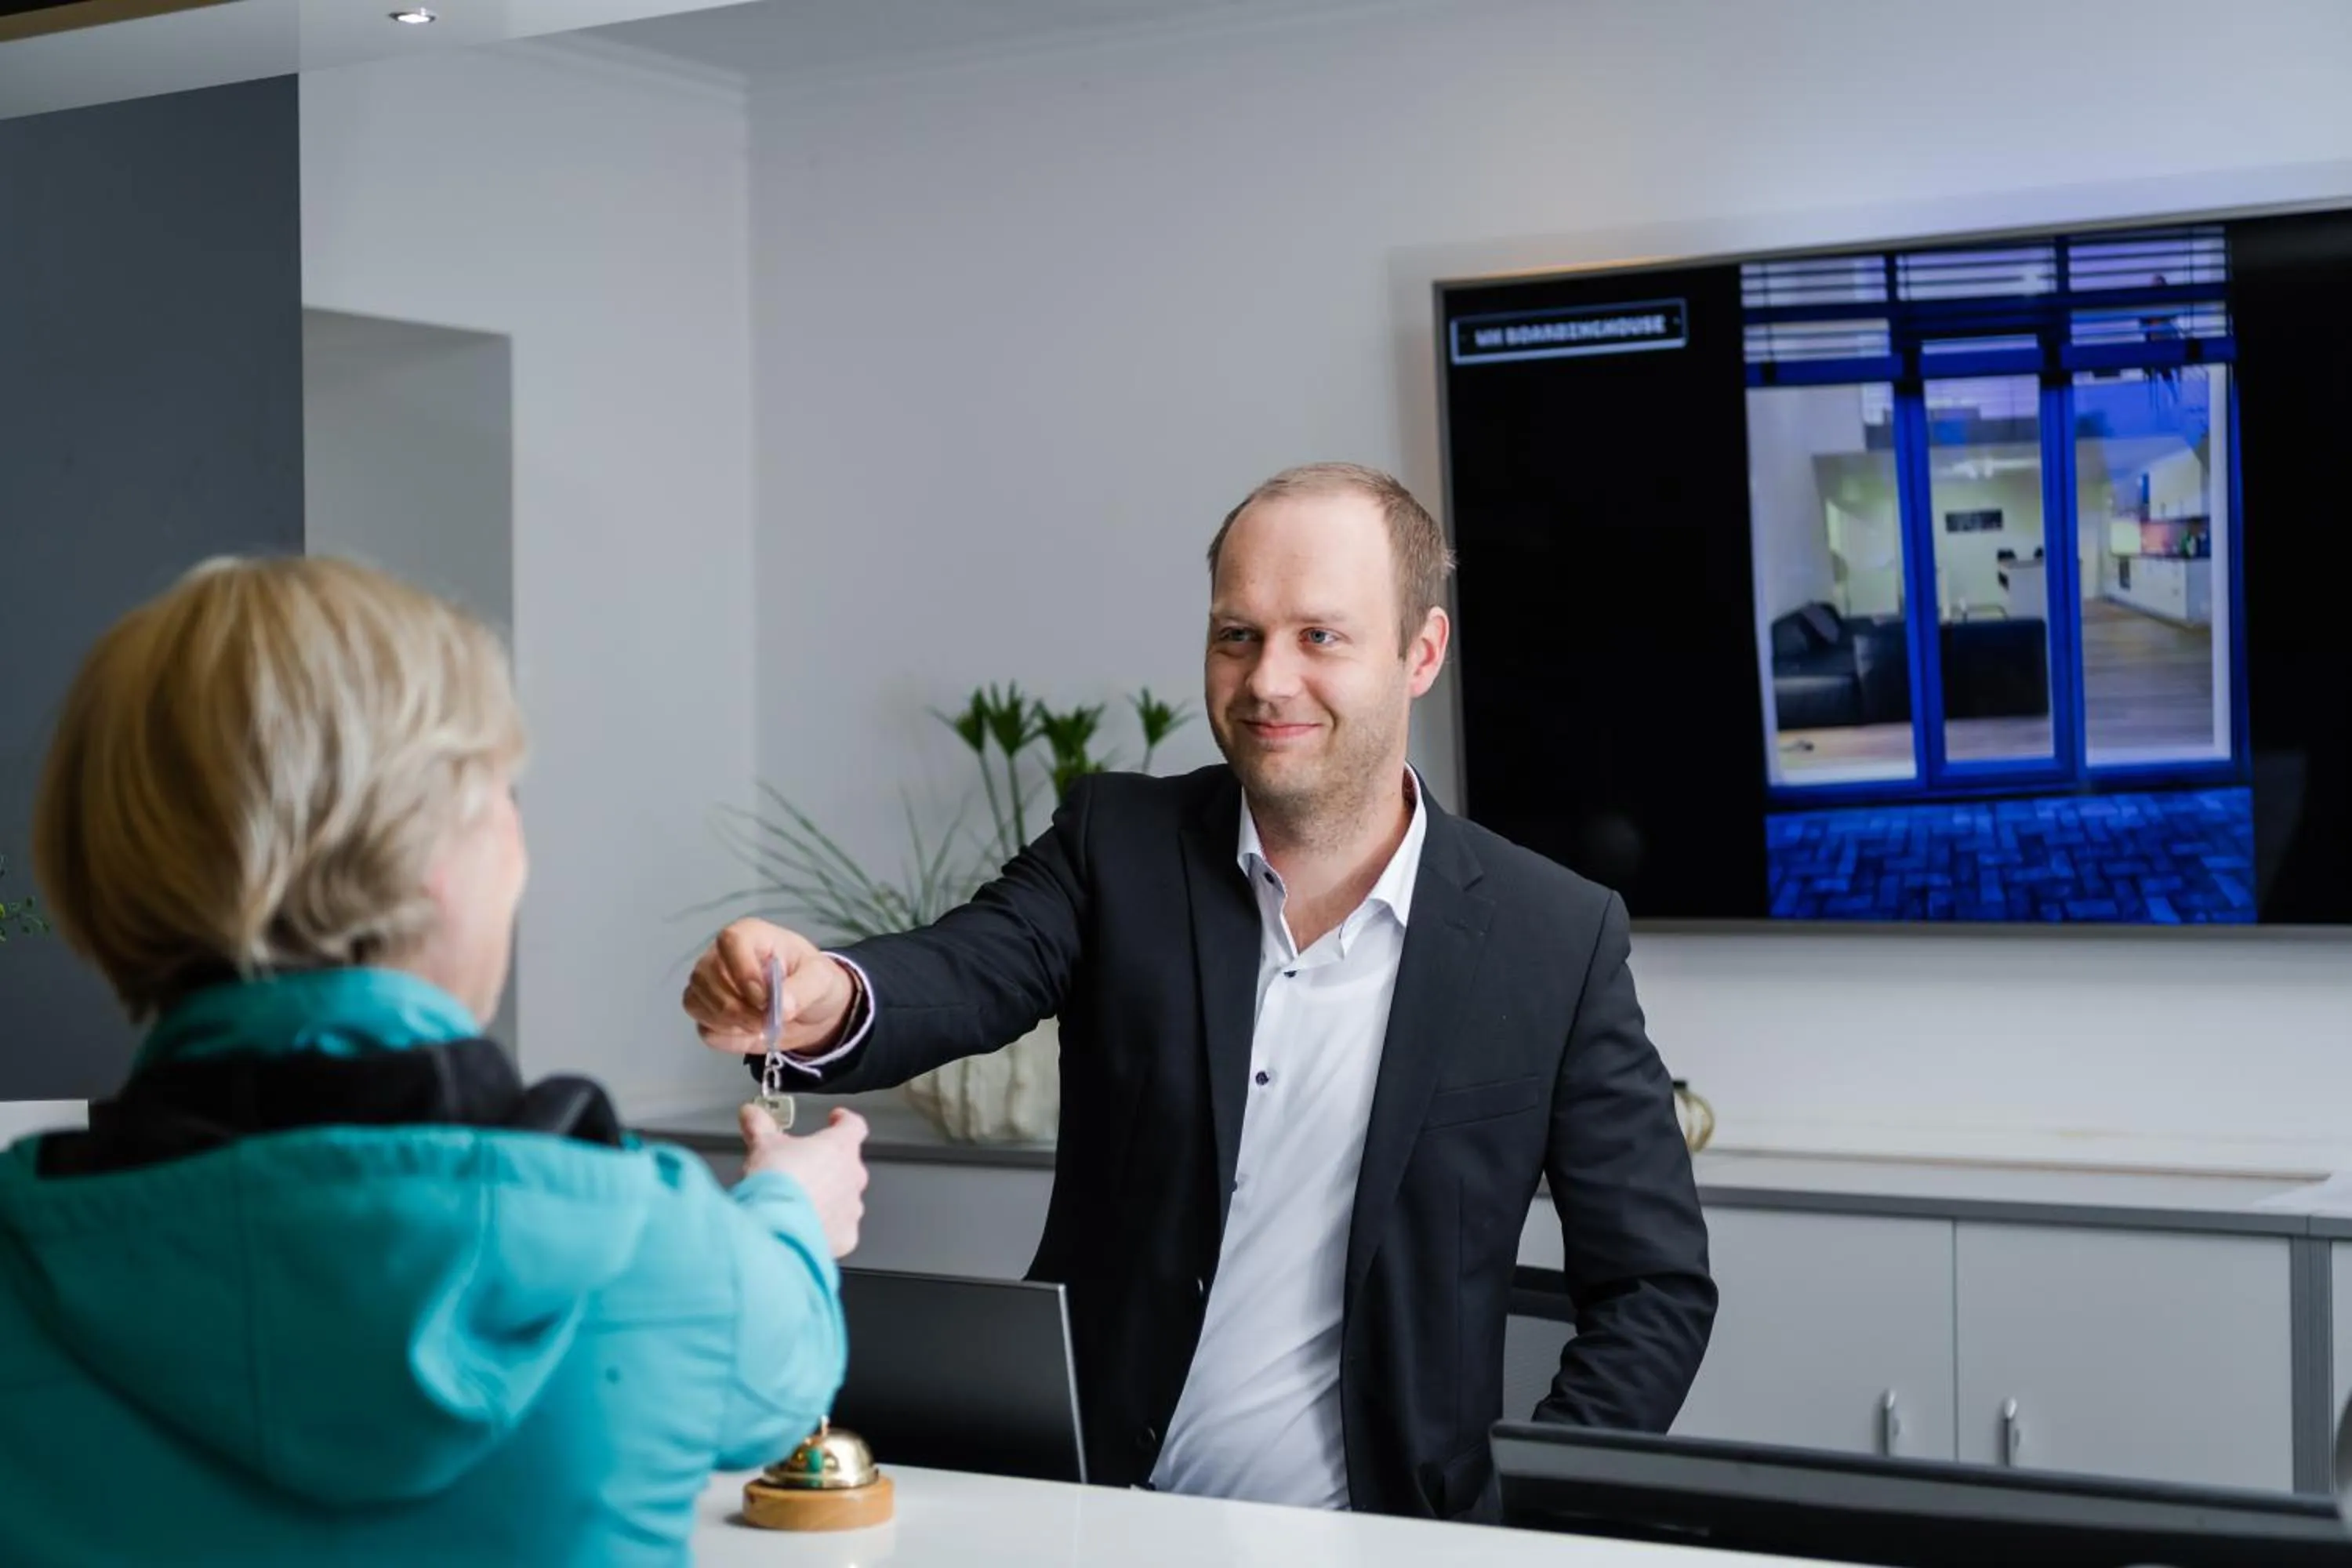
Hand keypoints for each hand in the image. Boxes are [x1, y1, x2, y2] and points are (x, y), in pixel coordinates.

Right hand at [684, 918, 857, 1056]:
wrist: (810, 1009)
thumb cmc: (813, 980)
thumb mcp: (821, 979)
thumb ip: (803, 989)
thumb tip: (781, 1008)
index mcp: (749, 935)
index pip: (729, 941)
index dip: (743, 971)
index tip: (765, 999)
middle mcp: (721, 955)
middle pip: (705, 976)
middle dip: (737, 1008)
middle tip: (767, 1021)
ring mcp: (708, 984)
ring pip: (697, 1002)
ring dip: (730, 1023)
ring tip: (761, 1026)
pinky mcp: (707, 1012)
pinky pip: (703, 1027)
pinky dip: (725, 1036)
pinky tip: (748, 1032)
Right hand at [742, 1104, 868, 1257]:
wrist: (775, 1227)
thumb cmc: (777, 1184)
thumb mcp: (763, 1145)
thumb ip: (760, 1125)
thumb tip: (751, 1113)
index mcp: (840, 1148)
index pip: (853, 1126)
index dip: (843, 1121)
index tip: (835, 1119)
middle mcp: (852, 1177)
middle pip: (847, 1166)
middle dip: (827, 1166)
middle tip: (802, 1168)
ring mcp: (851, 1209)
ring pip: (844, 1199)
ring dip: (827, 1198)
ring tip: (799, 1201)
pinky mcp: (845, 1237)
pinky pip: (840, 1229)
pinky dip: (826, 1227)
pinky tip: (804, 1227)